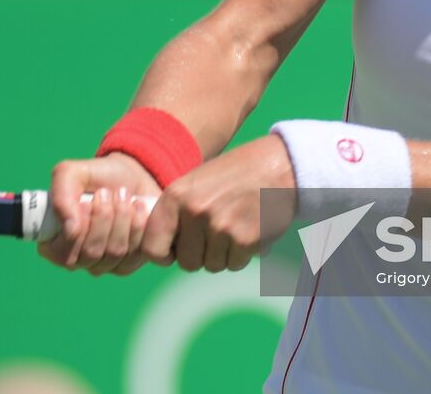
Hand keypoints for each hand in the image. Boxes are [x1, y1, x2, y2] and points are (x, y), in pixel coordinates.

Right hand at [38, 152, 160, 275]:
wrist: (131, 176)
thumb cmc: (96, 176)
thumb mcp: (71, 174)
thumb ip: (61, 197)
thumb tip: (70, 229)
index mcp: (54, 242)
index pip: (63, 253)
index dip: (79, 228)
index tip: (88, 201)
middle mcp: (76, 259)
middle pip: (91, 253)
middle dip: (103, 217)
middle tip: (107, 192)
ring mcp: (102, 264)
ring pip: (114, 252)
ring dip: (122, 218)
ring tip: (123, 195)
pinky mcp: (127, 263)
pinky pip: (134, 254)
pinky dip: (138, 226)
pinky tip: (137, 207)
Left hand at [141, 135, 295, 272]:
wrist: (278, 165)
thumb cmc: (234, 175)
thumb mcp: (195, 183)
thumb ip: (176, 214)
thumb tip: (160, 252)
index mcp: (176, 196)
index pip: (152, 248)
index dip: (164, 255)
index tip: (175, 252)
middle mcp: (194, 212)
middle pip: (187, 262)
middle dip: (201, 254)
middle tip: (216, 234)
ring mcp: (219, 227)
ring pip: (212, 265)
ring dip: (223, 254)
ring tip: (235, 226)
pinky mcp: (244, 240)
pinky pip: (234, 264)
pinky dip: (242, 254)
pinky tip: (249, 229)